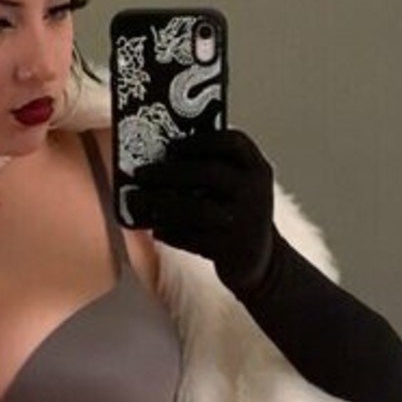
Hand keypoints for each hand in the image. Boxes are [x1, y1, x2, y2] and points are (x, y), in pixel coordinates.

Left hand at [124, 126, 276, 295]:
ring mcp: (246, 222)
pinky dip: (171, 233)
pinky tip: (156, 229)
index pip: (232, 142)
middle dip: (168, 171)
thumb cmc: (238, 215)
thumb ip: (214, 168)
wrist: (262, 261)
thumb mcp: (238, 187)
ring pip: (197, 209)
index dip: (199, 140)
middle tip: (140, 174)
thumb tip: (161, 156)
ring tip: (139, 201)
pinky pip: (193, 238)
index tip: (170, 144)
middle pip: (208, 172)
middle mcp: (256, 192)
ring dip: (162, 204)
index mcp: (257, 169)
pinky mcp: (231, 250)